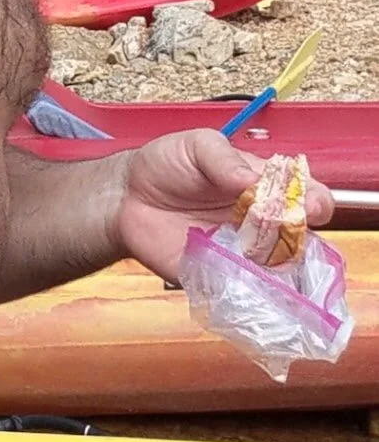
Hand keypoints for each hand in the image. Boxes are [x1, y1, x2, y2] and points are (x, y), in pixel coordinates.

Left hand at [113, 130, 333, 281]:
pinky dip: (249, 294)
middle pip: (302, 241)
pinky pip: (245, 294)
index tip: (308, 207)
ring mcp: (246, 256)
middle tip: (286, 238)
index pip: (308, 198)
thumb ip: (223, 159)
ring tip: (265, 263)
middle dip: (303, 242)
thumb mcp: (197, 146)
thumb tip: (252, 179)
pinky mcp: (221, 279)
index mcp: (266, 188)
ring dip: (281, 273)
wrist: (126, 196)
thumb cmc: (168, 164)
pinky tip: (244, 286)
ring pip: (281, 273)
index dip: (315, 203)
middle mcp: (263, 226)